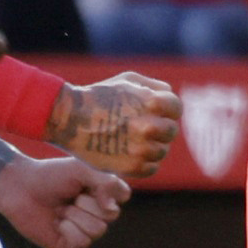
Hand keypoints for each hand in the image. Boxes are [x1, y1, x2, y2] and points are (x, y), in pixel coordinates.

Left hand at [0, 153, 131, 247]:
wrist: (20, 187)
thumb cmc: (49, 175)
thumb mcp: (81, 170)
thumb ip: (105, 183)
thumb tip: (112, 208)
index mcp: (99, 194)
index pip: (122, 197)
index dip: (109, 192)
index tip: (90, 183)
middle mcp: (93, 213)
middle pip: (111, 216)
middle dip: (88, 203)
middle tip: (69, 196)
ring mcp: (81, 230)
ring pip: (97, 231)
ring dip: (76, 216)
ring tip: (60, 209)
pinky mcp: (67, 245)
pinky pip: (81, 242)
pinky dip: (68, 229)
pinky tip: (56, 222)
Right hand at [48, 69, 182, 176]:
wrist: (70, 120)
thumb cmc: (99, 96)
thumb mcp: (127, 80)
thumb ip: (154, 87)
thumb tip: (170, 97)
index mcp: (151, 102)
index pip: (176, 108)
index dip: (167, 110)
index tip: (154, 112)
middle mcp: (148, 126)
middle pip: (171, 131)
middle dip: (160, 128)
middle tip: (142, 128)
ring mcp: (140, 149)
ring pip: (162, 151)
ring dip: (152, 146)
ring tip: (132, 140)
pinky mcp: (131, 167)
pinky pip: (151, 167)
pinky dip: (144, 162)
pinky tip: (130, 153)